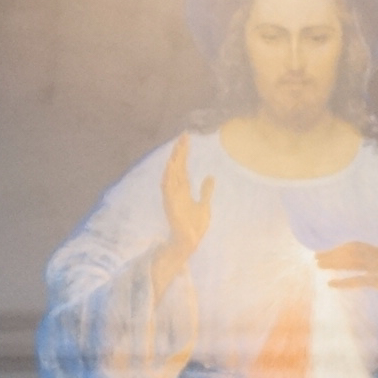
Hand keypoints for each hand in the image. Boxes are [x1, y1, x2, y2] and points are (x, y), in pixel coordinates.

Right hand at [157, 135, 213, 286]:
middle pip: (177, 166)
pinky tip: (171, 165)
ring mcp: (172, 196)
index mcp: (183, 190)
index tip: (186, 139)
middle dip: (180, 151)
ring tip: (178, 146)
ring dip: (174, 160)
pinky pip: (167, 187)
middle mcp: (176, 191)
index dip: (184, 153)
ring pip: (171, 174)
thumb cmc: (195, 226)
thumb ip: (206, 191)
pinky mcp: (170, 204)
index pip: (182, 167)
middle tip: (184, 136)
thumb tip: (210, 177)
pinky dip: (168, 176)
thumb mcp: (205, 205)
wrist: (190, 241)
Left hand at [316, 241, 377, 296]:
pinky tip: (331, 283)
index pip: (356, 245)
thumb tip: (361, 259)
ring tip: (319, 266)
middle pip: (351, 252)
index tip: (327, 249)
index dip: (340, 247)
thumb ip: (377, 258)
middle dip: (333, 254)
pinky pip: (359, 280)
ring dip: (335, 264)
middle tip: (316, 257)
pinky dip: (344, 282)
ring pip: (353, 263)